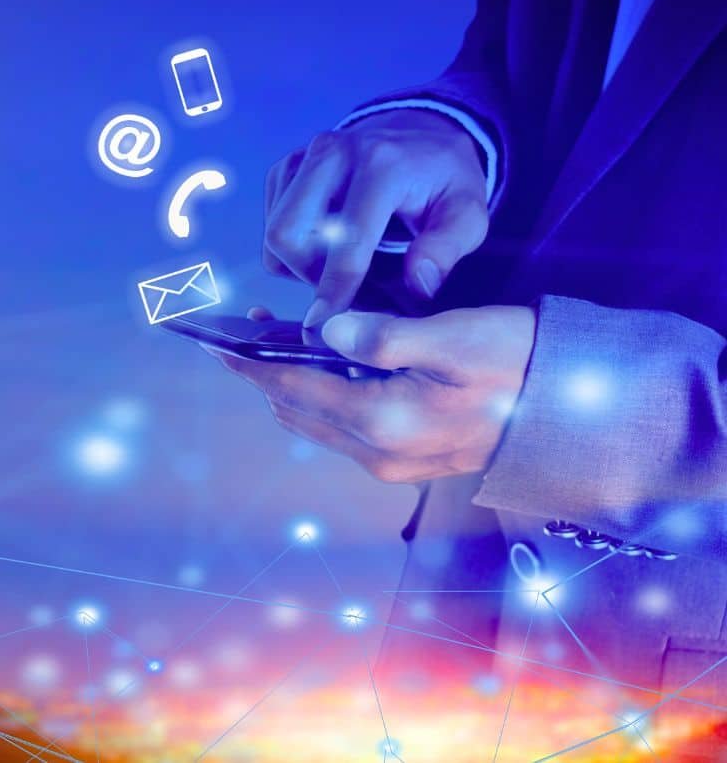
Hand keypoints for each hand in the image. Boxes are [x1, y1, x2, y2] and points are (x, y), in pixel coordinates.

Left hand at [215, 306, 535, 482]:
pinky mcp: (403, 461)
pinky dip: (318, 396)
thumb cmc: (521, 364)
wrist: (574, 414)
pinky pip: (339, 428)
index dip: (250, 360)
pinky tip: (324, 365)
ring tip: (277, 339)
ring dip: (289, 383)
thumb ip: (384, 336)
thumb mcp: (457, 337)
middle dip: (264, 369)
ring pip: (313, 419)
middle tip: (248, 328)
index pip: (292, 386)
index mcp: (383, 420)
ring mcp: (389, 462)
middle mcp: (376, 451)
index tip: (216, 340)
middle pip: (294, 407)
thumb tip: (323, 332)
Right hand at [263, 109, 489, 326]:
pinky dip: (292, 247)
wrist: (420, 133)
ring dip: (298, 264)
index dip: (334, 289)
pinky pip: (271, 222)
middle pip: (287, 234)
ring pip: (274, 231)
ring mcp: (305, 157)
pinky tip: (324, 247)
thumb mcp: (467, 212)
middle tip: (341, 289)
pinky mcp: (288, 166)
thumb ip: (447, 248)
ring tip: (337, 268)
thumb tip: (418, 283)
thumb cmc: (443, 180)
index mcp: (381, 164)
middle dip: (308, 274)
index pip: (346, 239)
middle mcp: (334, 153)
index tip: (326, 323)